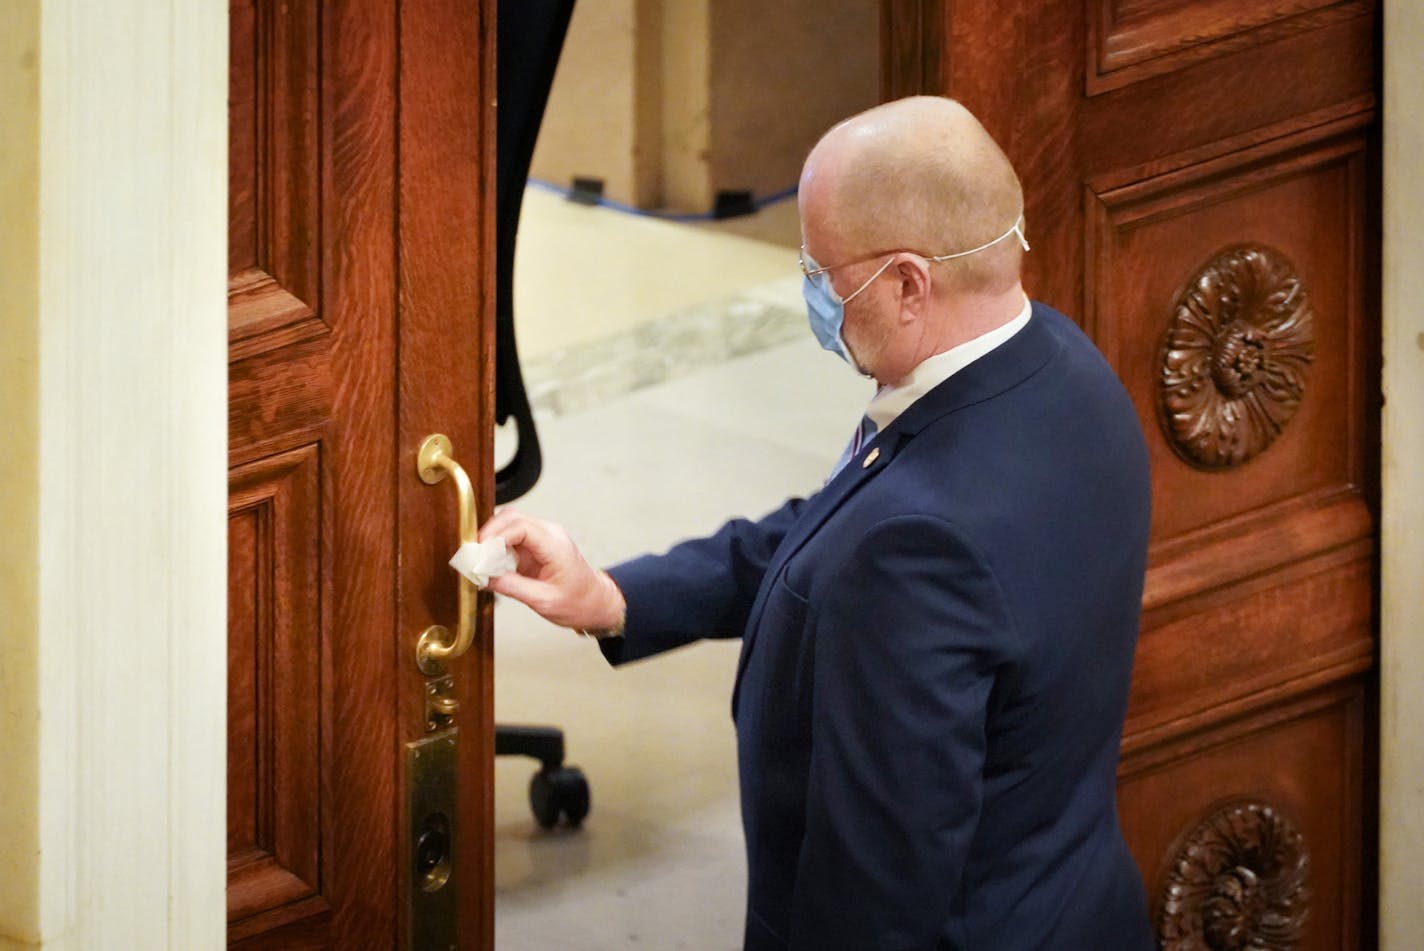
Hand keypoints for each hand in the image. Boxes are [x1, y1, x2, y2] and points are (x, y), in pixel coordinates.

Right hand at [479, 508, 625, 632]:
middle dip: (488, 534)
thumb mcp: (543, 601)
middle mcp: (550, 534)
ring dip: (491, 538)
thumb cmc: (577, 603)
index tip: (478, 554)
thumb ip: (511, 586)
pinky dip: (497, 544)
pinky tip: (490, 562)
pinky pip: (512, 534)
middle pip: (512, 517)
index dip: (494, 537)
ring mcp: (544, 536)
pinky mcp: (537, 544)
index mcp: (556, 545)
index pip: (520, 527)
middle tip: (473, 557)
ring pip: (510, 522)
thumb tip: (482, 577)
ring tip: (479, 560)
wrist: (595, 603)